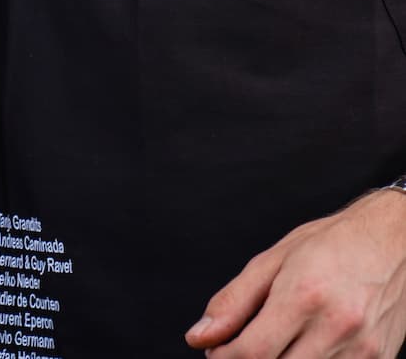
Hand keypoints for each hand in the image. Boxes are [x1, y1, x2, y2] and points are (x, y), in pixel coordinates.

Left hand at [185, 190, 405, 356]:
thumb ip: (234, 301)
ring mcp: (360, 350)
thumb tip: (200, 335)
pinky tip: (301, 351)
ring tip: (270, 348)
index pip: (252, 352)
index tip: (216, 352)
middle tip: (239, 352)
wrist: (394, 240)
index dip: (224, 358)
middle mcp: (335, 326)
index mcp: (304, 294)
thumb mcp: (275, 259)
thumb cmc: (334, 243)